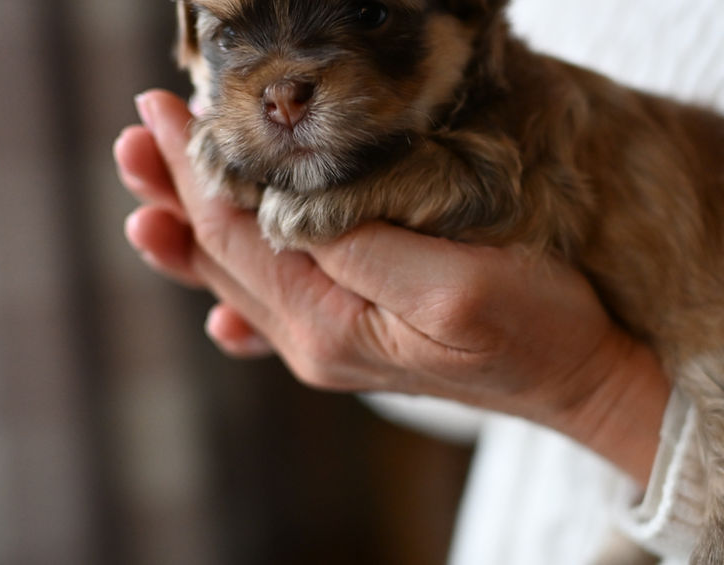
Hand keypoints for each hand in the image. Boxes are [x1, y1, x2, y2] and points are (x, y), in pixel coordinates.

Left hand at [115, 90, 667, 482]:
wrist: (587, 380)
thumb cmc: (540, 326)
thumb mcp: (458, 284)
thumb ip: (363, 246)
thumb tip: (285, 209)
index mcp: (328, 321)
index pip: (235, 230)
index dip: (195, 165)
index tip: (163, 108)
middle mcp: (315, 337)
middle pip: (223, 252)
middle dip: (178, 189)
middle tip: (135, 133)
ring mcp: (332, 341)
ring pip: (241, 275)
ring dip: (194, 226)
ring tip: (147, 193)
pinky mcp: (358, 336)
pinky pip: (275, 310)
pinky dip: (235, 287)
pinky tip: (211, 297)